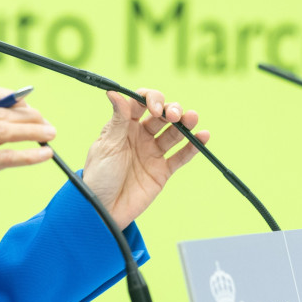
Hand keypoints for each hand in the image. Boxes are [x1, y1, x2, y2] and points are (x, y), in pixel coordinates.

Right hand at [0, 84, 54, 232]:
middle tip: (46, 123)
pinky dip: (30, 155)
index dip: (11, 97)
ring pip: (5, 130)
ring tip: (50, 134)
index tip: (28, 106)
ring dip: (34, 131)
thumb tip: (12, 114)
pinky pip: (6, 158)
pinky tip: (44, 155)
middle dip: (29, 115)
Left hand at [82, 88, 207, 228]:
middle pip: (162, 115)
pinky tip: (203, 136)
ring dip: (185, 123)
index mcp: (124, 126)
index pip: (141, 103)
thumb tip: (114, 92)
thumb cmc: (98, 176)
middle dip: (171, 110)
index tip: (155, 107)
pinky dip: (193, 146)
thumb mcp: (107, 146)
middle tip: (173, 115)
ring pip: (174, 133)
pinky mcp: (162, 171)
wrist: (103, 210)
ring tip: (193, 118)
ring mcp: (152, 152)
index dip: (151, 99)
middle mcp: (140, 136)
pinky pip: (181, 156)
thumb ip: (118, 120)